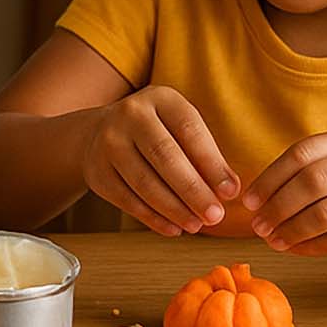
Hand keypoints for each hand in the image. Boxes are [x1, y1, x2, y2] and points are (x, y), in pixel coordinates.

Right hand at [78, 85, 240, 236]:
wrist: (99, 132)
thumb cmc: (156, 133)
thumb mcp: (180, 128)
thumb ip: (206, 155)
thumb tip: (229, 190)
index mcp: (160, 98)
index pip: (189, 130)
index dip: (211, 163)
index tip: (230, 192)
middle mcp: (130, 115)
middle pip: (165, 156)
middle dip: (193, 190)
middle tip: (215, 216)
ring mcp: (108, 143)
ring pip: (144, 182)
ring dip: (174, 209)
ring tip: (197, 225)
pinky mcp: (96, 172)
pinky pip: (127, 200)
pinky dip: (153, 218)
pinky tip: (173, 228)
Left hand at [243, 128, 326, 255]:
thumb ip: (311, 167)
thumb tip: (259, 197)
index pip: (301, 154)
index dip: (269, 178)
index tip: (249, 199)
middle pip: (310, 184)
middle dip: (277, 207)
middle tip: (257, 224)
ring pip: (322, 216)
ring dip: (290, 231)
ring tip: (272, 240)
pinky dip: (310, 247)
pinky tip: (294, 248)